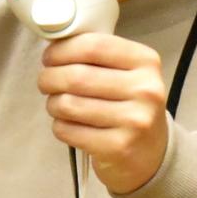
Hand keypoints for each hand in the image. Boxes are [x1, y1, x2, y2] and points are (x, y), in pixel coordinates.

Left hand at [39, 33, 169, 193]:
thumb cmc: (129, 105)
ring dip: (52, 104)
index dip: (62, 50)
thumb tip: (54, 45)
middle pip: (77, 76)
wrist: (151, 152)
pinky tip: (68, 125)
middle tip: (45, 82)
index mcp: (146, 62)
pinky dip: (59, 126)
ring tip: (56, 104)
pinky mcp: (118, 147)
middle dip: (49, 78)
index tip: (49, 57)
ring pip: (68, 104)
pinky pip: (68, 130)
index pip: (93, 46)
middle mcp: (145, 90)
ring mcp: (134, 121)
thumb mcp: (127, 73)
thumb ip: (97, 56)